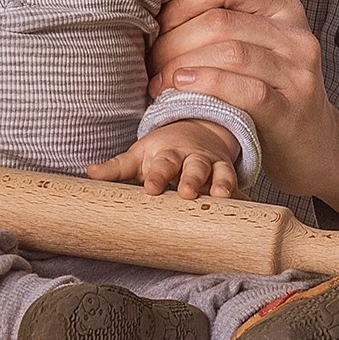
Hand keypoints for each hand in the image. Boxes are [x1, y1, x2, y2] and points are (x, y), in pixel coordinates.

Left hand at [87, 119, 241, 198]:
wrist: (198, 131)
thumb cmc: (163, 150)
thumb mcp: (139, 155)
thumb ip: (116, 168)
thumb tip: (89, 173)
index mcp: (168, 154)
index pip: (161, 164)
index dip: (156, 175)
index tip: (151, 188)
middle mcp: (192, 158)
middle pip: (192, 168)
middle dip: (190, 180)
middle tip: (187, 193)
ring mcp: (213, 166)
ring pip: (219, 173)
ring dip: (221, 184)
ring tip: (221, 196)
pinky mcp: (228, 175)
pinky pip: (238, 186)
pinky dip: (243, 197)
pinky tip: (249, 208)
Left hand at [148, 0, 338, 224]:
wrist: (318, 148)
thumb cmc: (274, 94)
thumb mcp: (260, 49)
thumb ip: (227, 26)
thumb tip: (159, 13)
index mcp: (284, 10)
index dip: (184, 2)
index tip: (157, 26)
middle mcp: (296, 36)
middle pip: (220, 22)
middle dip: (173, 40)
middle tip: (150, 62)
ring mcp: (298, 73)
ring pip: (229, 52)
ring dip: (182, 64)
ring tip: (159, 80)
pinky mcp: (291, 109)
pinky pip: (243, 89)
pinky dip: (206, 84)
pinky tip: (182, 86)